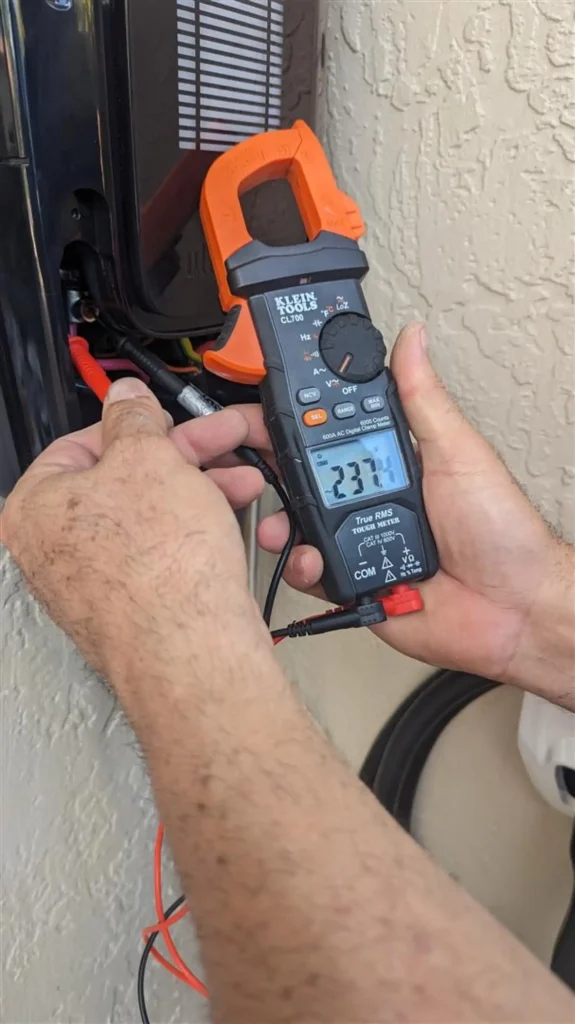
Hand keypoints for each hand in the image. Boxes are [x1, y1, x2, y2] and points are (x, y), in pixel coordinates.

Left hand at [1, 378, 268, 683]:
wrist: (193, 652)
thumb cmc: (157, 569)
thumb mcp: (149, 458)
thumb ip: (134, 419)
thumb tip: (126, 399)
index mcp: (35, 508)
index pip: (81, 444)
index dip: (137, 426)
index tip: (170, 422)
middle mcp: (55, 552)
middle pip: (124, 483)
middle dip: (184, 460)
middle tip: (220, 445)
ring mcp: (94, 586)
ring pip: (151, 519)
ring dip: (200, 494)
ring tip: (241, 486)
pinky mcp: (135, 611)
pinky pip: (164, 557)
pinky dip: (196, 536)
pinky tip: (228, 528)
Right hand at [258, 323, 573, 704]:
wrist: (514, 609)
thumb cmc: (501, 530)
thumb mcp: (458, 451)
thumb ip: (423, 399)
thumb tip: (413, 340)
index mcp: (389, 464)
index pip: (329, 434)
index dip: (293, 423)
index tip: (262, 413)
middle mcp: (368, 501)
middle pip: (302, 480)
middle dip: (268, 471)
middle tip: (248, 467)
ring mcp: (359, 544)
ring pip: (299, 529)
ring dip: (280, 523)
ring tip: (280, 524)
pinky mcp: (355, 585)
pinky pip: (312, 576)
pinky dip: (303, 569)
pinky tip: (313, 561)